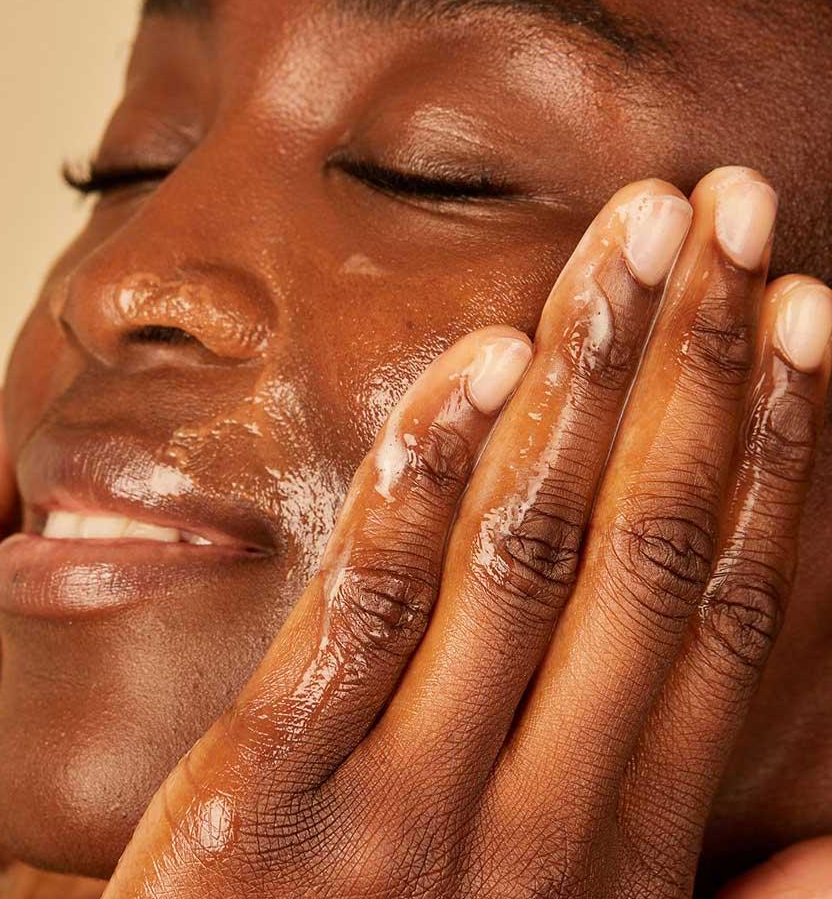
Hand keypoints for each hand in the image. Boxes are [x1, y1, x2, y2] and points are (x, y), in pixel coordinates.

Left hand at [104, 167, 831, 897]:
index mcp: (622, 847)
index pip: (725, 604)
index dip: (776, 450)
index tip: (800, 314)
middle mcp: (541, 812)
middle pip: (645, 542)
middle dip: (699, 363)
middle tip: (729, 214)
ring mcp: (405, 798)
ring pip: (527, 547)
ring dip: (591, 374)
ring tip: (635, 235)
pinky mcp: (271, 789)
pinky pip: (367, 600)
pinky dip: (431, 473)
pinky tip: (481, 358)